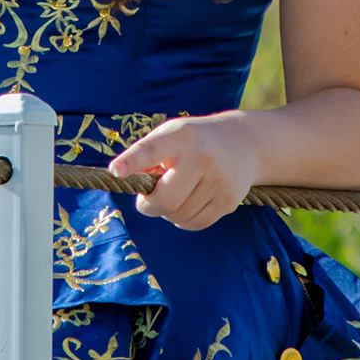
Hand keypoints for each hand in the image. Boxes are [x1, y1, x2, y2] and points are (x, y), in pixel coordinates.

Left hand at [106, 114, 258, 230]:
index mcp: (180, 136)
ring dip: (168, 212)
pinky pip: (194, 224)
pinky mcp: (229, 199)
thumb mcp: (171, 135)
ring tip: (176, 194)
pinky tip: (188, 203)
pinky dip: (183, 220)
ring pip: (178, 215)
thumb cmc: (194, 141)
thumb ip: (147, 156)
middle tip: (147, 200)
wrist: (244, 142)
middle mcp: (202, 156)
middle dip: (149, 206)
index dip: (132, 162)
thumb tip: (127, 182)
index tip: (116, 171)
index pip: (151, 150)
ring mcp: (219, 180)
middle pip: (165, 199)